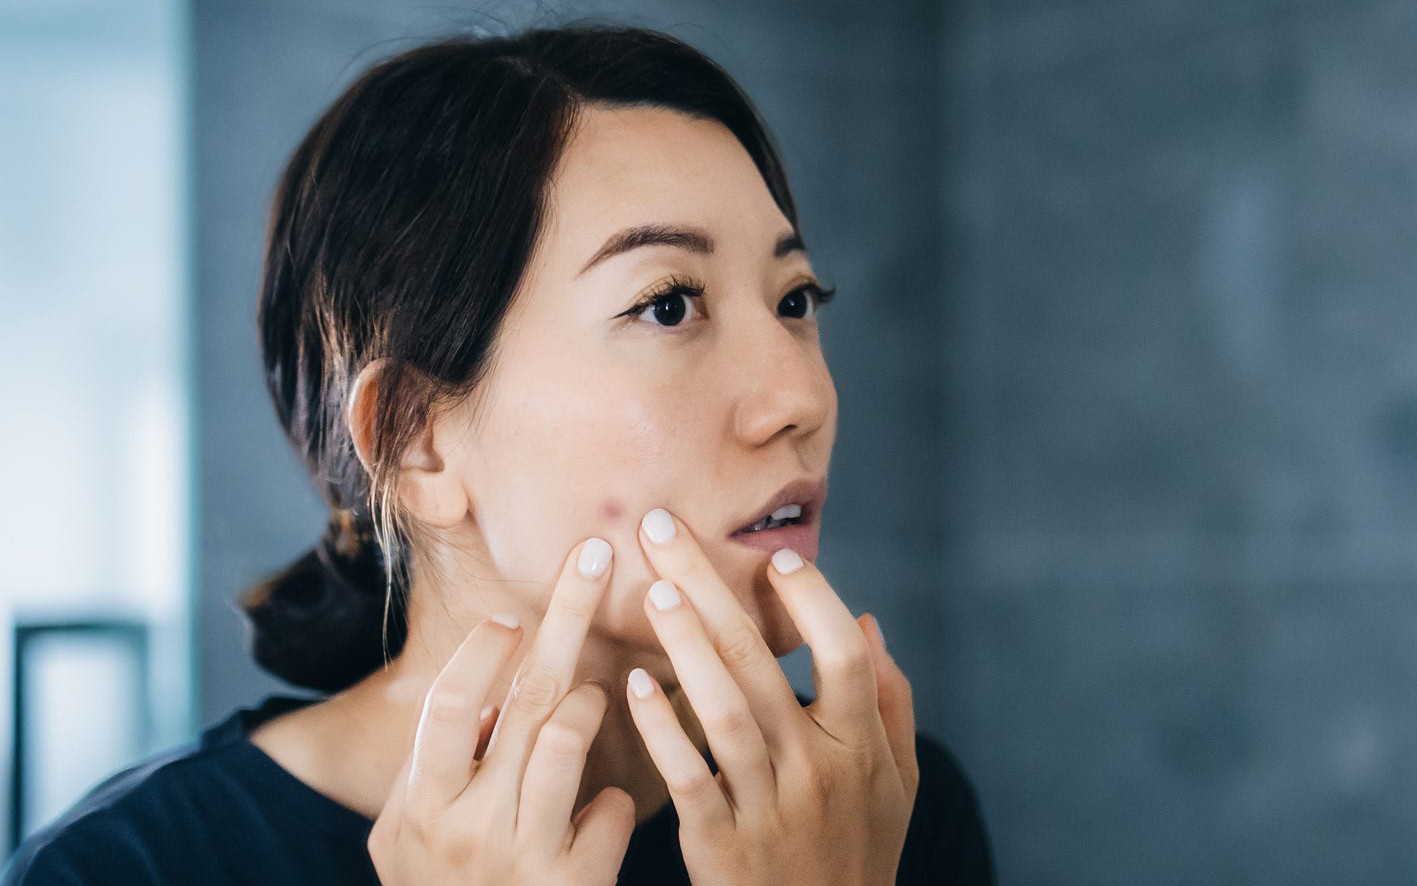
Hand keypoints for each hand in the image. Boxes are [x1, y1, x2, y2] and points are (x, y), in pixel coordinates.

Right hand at [367, 537, 634, 884]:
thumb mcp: (404, 842)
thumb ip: (430, 773)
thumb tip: (482, 702)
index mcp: (419, 806)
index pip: (446, 707)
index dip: (480, 654)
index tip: (513, 615)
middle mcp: (465, 827)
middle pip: (526, 697)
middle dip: (567, 615)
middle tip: (596, 557)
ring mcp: (520, 858)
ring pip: (569, 738)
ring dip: (589, 702)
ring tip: (588, 697)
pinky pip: (610, 807)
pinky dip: (611, 798)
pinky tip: (596, 811)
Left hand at [624, 508, 918, 885]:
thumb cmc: (861, 847)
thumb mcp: (899, 780)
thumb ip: (890, 700)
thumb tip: (869, 621)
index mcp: (863, 747)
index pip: (844, 655)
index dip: (813, 601)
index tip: (776, 557)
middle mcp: (819, 770)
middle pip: (761, 663)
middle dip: (709, 586)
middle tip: (661, 527)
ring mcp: (770, 807)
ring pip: (725, 712)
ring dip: (685, 646)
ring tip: (653, 591)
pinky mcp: (721, 844)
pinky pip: (689, 777)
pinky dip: (662, 730)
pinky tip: (633, 686)